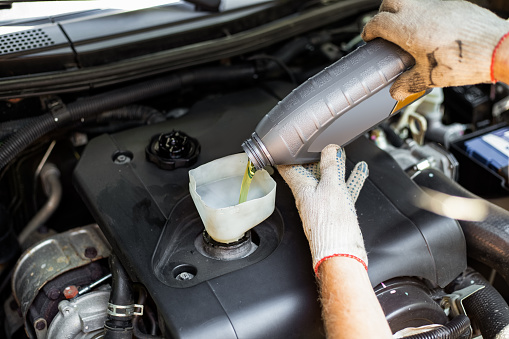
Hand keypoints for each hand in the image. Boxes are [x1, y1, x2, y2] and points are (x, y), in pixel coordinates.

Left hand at [277, 145, 368, 274]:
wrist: (341, 252)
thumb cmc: (331, 224)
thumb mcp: (331, 186)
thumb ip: (330, 166)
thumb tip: (330, 149)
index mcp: (301, 189)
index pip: (288, 168)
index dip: (287, 155)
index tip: (286, 145)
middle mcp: (310, 196)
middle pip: (310, 171)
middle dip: (314, 156)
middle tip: (317, 144)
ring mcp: (324, 204)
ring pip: (329, 179)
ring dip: (335, 165)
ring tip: (341, 151)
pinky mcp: (337, 211)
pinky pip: (344, 190)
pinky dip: (351, 179)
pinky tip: (360, 170)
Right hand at [362, 0, 508, 100]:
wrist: (496, 48)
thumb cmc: (465, 60)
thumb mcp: (428, 79)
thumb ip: (407, 84)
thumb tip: (397, 90)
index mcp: (407, 28)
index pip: (377, 23)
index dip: (369, 31)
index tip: (369, 37)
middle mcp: (419, 11)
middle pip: (389, 2)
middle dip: (383, 14)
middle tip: (384, 29)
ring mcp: (436, 5)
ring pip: (410, 1)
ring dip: (403, 12)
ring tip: (406, 31)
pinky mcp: (453, 4)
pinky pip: (430, 5)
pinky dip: (424, 15)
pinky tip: (430, 31)